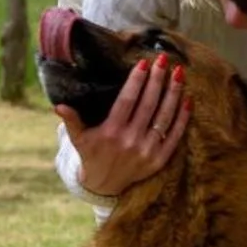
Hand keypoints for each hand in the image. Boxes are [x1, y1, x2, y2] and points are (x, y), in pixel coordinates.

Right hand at [56, 53, 189, 198]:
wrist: (105, 185)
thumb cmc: (91, 154)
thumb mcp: (79, 139)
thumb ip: (71, 121)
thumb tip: (58, 106)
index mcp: (111, 133)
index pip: (127, 101)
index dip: (137, 81)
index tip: (143, 63)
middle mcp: (131, 141)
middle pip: (148, 105)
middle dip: (158, 80)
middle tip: (165, 60)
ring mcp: (147, 151)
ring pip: (164, 117)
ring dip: (173, 94)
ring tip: (180, 74)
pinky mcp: (159, 160)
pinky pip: (175, 135)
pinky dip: (183, 118)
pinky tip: (188, 99)